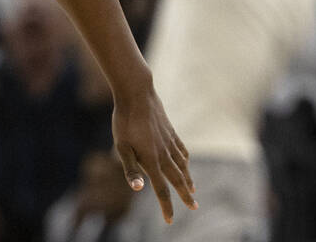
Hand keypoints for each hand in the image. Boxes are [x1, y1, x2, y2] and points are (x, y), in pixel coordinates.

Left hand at [112, 85, 196, 222]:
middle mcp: (164, 154)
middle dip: (185, 195)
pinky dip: (186, 160)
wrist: (136, 94)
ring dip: (187, 179)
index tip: (170, 220)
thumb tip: (139, 189)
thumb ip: (130, 168)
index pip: (161, 189)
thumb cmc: (124, 120)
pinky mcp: (171, 131)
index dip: (166, 206)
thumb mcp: (121, 146)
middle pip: (177, 179)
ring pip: (182, 165)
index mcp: (151, 160)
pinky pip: (182, 150)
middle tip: (195, 207)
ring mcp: (169, 142)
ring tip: (192, 190)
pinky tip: (186, 163)